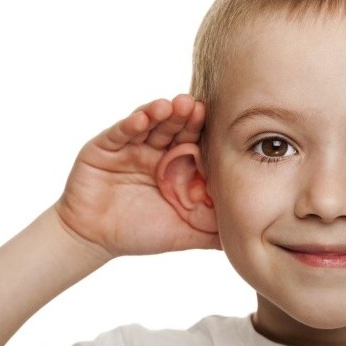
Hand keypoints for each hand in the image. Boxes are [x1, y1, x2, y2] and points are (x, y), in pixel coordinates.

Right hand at [54, 94, 219, 257]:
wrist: (94, 240)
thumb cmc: (140, 233)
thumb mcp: (184, 233)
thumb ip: (214, 232)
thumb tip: (251, 236)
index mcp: (177, 166)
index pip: (194, 142)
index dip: (204, 132)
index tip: (218, 121)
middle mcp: (156, 151)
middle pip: (174, 127)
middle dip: (185, 116)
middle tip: (195, 106)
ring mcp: (131, 146)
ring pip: (149, 124)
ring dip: (160, 113)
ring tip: (171, 105)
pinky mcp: (104, 147)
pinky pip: (119, 132)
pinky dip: (131, 124)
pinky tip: (142, 118)